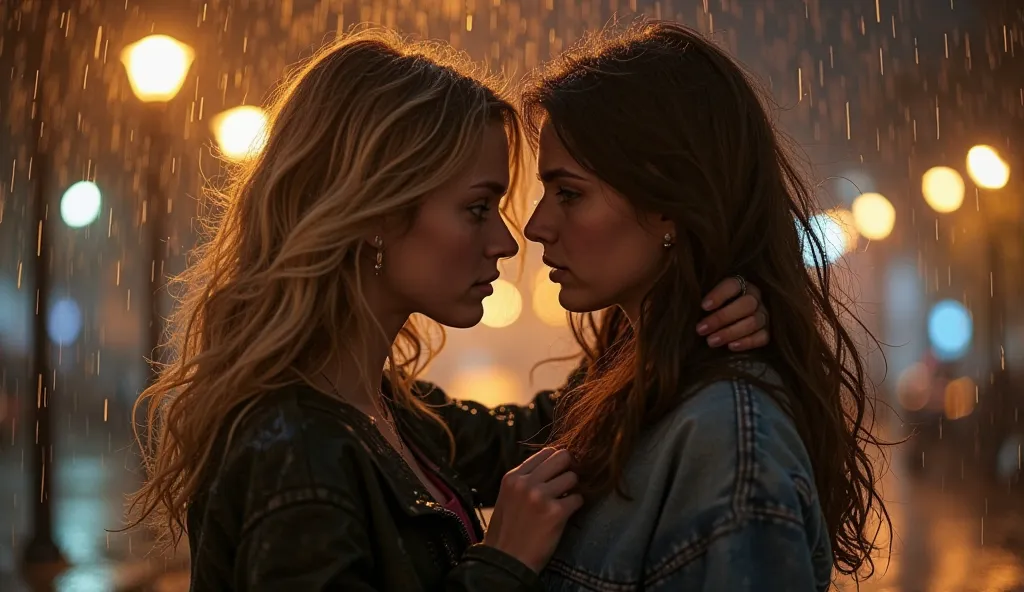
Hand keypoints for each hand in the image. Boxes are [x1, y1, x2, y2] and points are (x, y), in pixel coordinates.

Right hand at [484, 448, 583, 572]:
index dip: (557, 462)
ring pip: (572, 477)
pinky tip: (566, 514)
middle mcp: (526, 482)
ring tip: (564, 501)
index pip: (546, 452)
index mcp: (513, 477)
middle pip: (562, 457)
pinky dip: (576, 506)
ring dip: (573, 489)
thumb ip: (525, 479)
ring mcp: (541, 496)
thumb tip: (552, 464)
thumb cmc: (507, 531)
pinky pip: (578, 499)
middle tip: (568, 484)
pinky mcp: (555, 512)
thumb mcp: (507, 497)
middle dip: (568, 469)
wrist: (505, 561)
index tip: (560, 472)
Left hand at [697, 276, 768, 350]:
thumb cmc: (711, 309)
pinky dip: (747, 342)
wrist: (725, 324)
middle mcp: (755, 297)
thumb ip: (700, 298)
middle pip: (746, 304)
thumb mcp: (706, 300)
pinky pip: (762, 337)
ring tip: (710, 341)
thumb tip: (686, 301)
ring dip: (730, 332)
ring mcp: (763, 314)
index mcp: (740, 284)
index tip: (703, 306)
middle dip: (721, 318)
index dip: (719, 295)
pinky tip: (731, 347)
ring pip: (753, 322)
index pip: (733, 285)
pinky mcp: (766, 331)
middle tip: (701, 329)